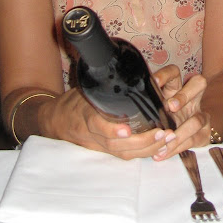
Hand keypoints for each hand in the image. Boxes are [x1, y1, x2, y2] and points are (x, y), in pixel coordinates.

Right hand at [38, 87, 182, 160]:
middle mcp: (92, 134)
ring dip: (147, 149)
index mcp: (85, 115)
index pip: (96, 125)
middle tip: (162, 133)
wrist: (55, 120)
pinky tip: (159, 146)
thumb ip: (103, 83)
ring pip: (122, 153)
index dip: (110, 130)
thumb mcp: (86, 87)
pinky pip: (124, 156)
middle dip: (141, 142)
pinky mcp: (104, 151)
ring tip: (167, 139)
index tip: (125, 131)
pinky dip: (142, 153)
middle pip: (115, 145)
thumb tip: (125, 67)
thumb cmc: (75, 99)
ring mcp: (98, 145)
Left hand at [152, 66, 209, 158]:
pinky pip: (193, 140)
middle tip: (170, 107)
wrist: (184, 135)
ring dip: (182, 130)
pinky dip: (177, 147)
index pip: (174, 73)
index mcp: (176, 88)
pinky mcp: (203, 133)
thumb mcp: (153, 109)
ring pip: (198, 118)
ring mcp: (199, 115)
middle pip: (198, 84)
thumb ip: (145, 106)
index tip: (154, 81)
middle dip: (184, 95)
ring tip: (167, 137)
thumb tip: (121, 108)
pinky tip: (163, 153)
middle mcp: (192, 97)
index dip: (166, 75)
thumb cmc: (161, 119)